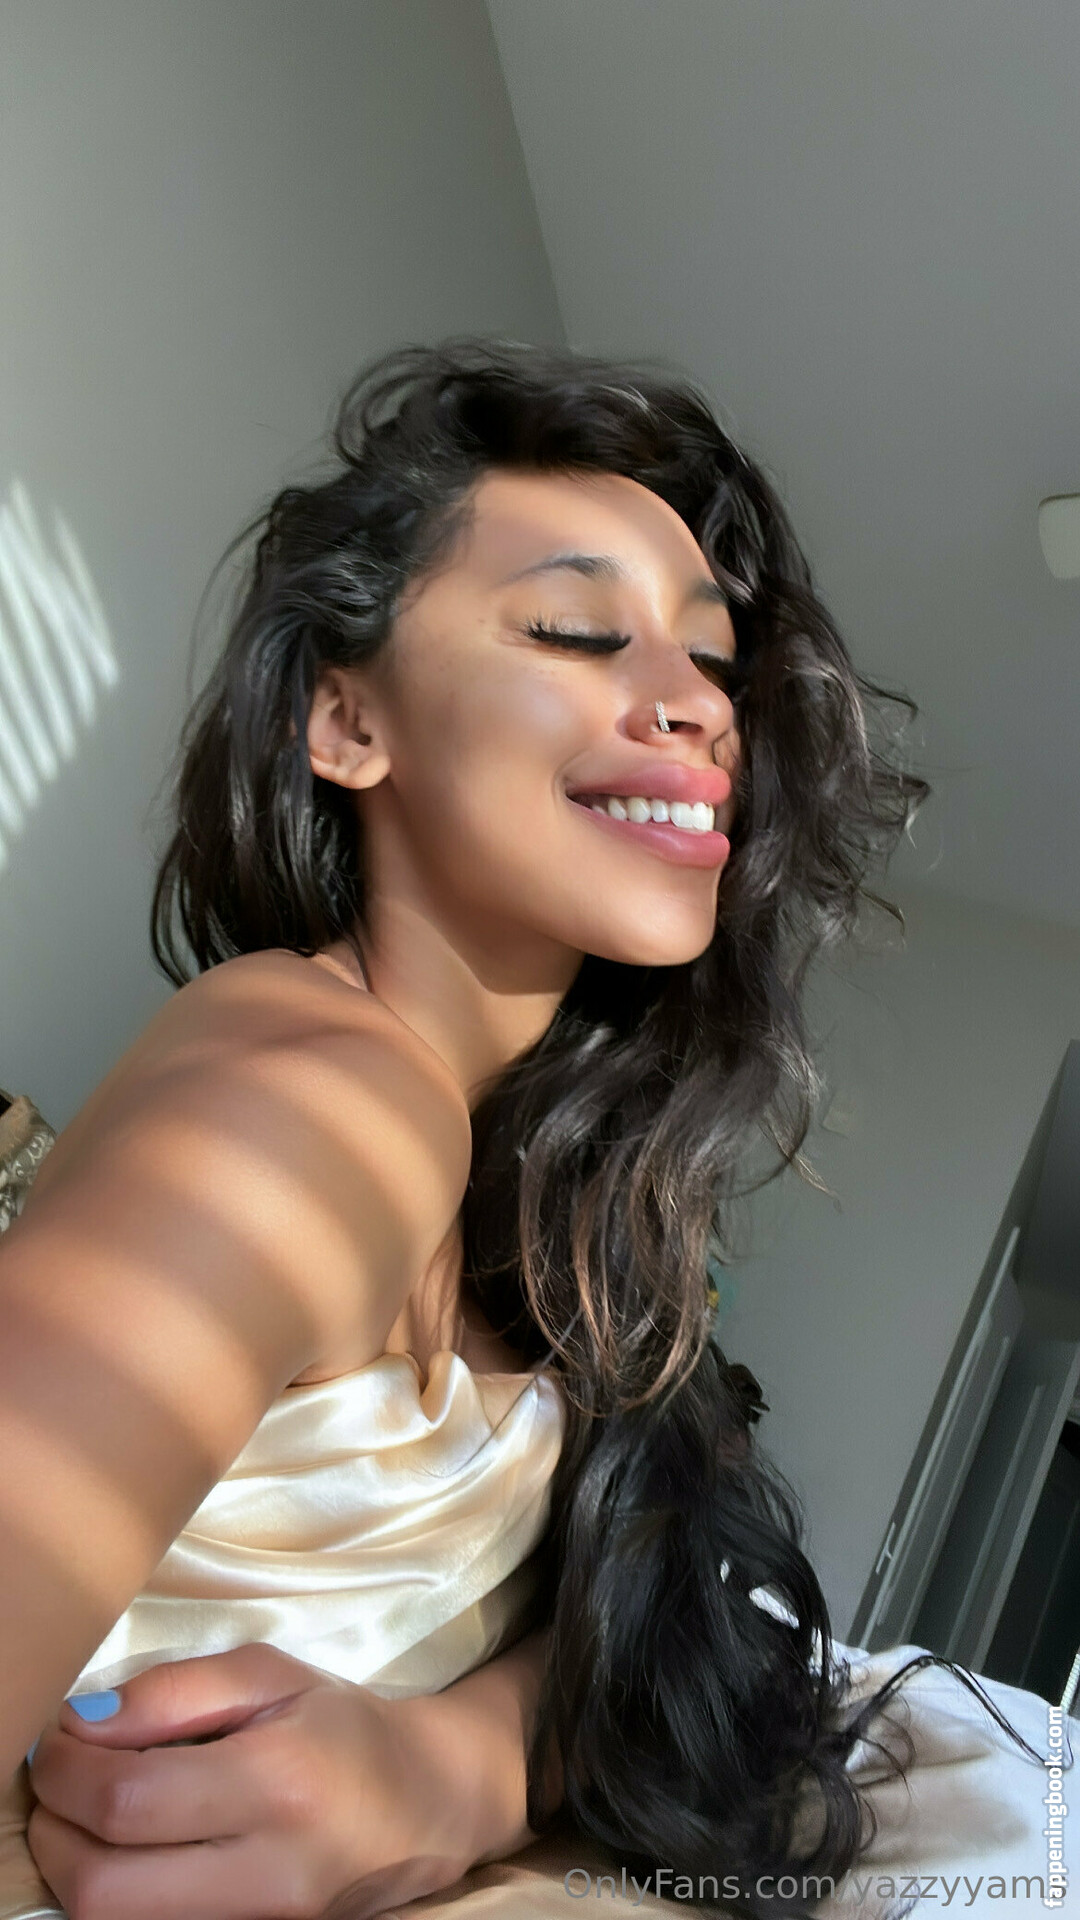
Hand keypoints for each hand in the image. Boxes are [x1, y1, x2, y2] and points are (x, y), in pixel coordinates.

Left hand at [26, 1642, 482, 1918]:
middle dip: (53, 1832)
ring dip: (74, 1868)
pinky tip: (127, 1847)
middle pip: (103, 1890)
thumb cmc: (342, 1726)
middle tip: (58, 1780)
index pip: (126, 1800)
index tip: (55, 1735)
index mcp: (277, 1783)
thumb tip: (81, 1722)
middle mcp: (267, 1871)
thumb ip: (174, 1692)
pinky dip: (117, 1890)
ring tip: (87, 1812)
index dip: (64, 1770)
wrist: (425, 1804)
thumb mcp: (269, 1675)